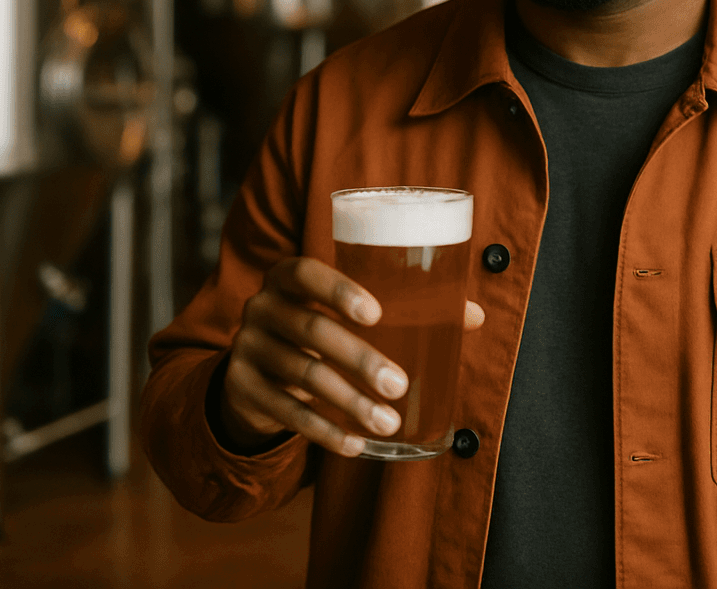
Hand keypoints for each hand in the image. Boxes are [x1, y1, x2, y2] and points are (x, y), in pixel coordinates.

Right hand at [219, 256, 485, 457]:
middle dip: (359, 359)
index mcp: (287, 278)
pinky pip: (286, 412)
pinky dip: (323, 431)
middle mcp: (261, 308)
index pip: (306, 272)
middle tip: (399, 385)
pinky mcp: (242, 390)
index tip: (377, 313)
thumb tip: (473, 315)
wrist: (254, 372)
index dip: (338, 289)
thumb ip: (402, 309)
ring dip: (348, 402)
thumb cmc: (319, 332)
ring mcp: (246, 349)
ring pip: (302, 375)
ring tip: (388, 422)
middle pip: (311, 331)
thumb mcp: (345, 314)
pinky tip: (355, 444)